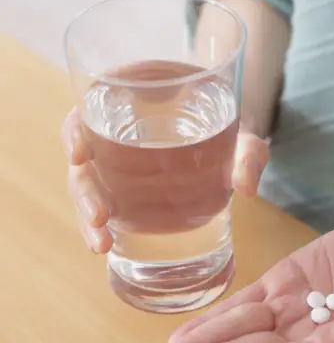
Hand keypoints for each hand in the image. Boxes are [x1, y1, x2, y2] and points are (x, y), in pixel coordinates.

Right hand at [60, 108, 268, 252]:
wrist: (233, 147)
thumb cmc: (233, 130)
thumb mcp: (244, 139)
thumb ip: (249, 156)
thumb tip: (246, 188)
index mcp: (136, 98)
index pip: (91, 106)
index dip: (76, 130)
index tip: (78, 155)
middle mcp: (118, 128)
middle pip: (85, 155)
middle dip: (85, 190)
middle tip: (100, 216)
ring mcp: (117, 161)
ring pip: (89, 184)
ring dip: (88, 213)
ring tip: (102, 243)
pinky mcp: (123, 188)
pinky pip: (104, 202)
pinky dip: (100, 224)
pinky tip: (105, 244)